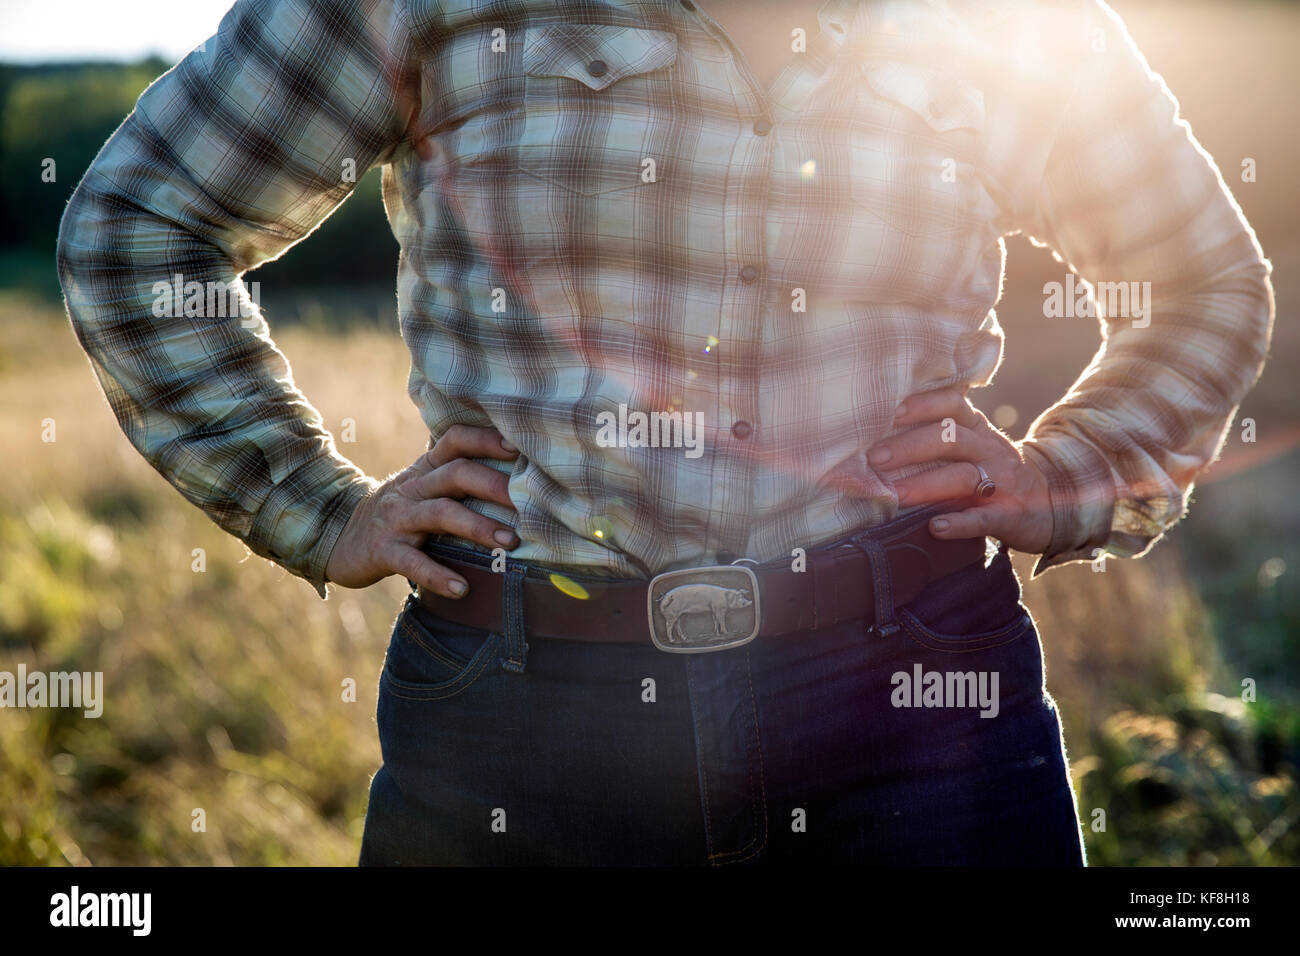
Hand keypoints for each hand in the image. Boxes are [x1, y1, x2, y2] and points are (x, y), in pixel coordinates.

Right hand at [325, 425, 521, 596]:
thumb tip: (515, 472)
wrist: (339, 537)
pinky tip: (461, 589)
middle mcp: (412, 488)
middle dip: (492, 484)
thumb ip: (456, 475)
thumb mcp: (423, 486)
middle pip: (455, 474)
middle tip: (526, 500)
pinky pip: (412, 563)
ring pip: (440, 514)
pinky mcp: (384, 551)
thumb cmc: (400, 512)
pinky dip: (438, 576)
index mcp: (424, 469)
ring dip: (477, 527)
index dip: (485, 440)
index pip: (454, 441)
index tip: (519, 447)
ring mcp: (397, 519)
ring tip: (508, 542)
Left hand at [866, 386, 1053, 554]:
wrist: (1051, 504)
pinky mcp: (1010, 515)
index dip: (923, 405)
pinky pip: (984, 518)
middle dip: (909, 447)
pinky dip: (959, 523)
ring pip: (963, 477)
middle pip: (950, 439)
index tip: (891, 411)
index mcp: (977, 428)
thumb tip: (871, 434)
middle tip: (874, 458)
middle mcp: (990, 449)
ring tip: (893, 495)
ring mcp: (1003, 482)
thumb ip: (936, 436)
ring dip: (925, 485)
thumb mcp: (972, 445)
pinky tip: (935, 527)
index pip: (952, 404)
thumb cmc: (991, 472)